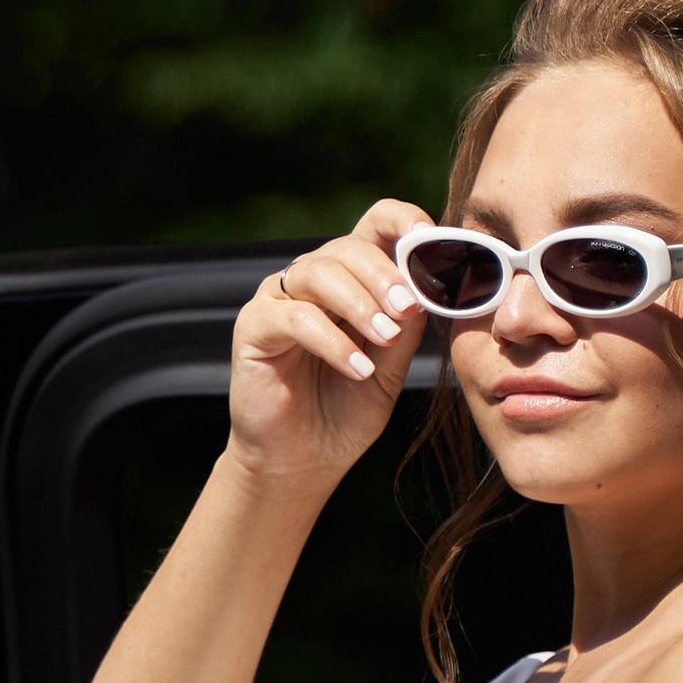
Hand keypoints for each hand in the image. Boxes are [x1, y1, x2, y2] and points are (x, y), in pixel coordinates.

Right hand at [227, 199, 435, 493]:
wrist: (303, 461)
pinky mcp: (253, 327)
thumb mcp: (391, 366)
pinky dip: (332, 341)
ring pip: (318, 273)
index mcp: (351, 279)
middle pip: (347, 247)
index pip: (374, 226)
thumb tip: (429, 285)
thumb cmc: (346, 410)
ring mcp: (279, 300)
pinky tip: (357, 369)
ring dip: (359, 303)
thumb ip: (407, 326)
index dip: (401, 221)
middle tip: (408, 308)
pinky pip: (294, 317)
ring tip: (386, 339)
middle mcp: (312, 280)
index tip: (428, 238)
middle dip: (384, 274)